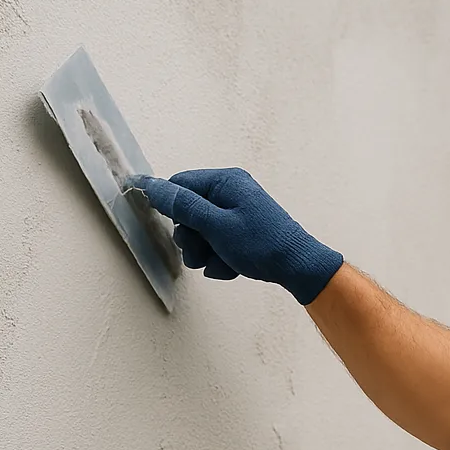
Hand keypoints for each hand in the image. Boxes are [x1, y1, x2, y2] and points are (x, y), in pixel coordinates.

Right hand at [127, 169, 343, 303]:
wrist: (298, 268)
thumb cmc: (263, 244)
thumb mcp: (216, 225)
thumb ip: (183, 206)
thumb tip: (152, 185)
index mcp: (225, 181)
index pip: (179, 184)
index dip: (171, 208)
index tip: (176, 227)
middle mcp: (231, 192)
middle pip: (188, 212)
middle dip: (191, 238)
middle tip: (202, 251)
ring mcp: (236, 212)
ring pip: (200, 232)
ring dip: (204, 252)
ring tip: (220, 261)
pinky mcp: (241, 232)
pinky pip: (216, 244)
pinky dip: (219, 258)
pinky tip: (233, 266)